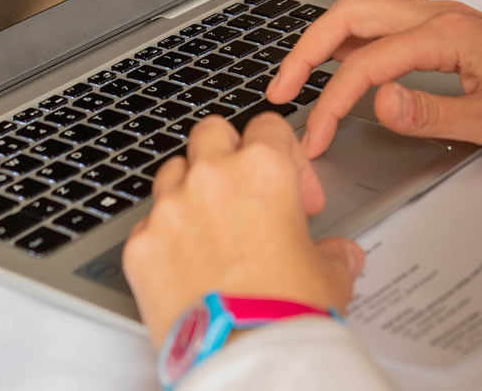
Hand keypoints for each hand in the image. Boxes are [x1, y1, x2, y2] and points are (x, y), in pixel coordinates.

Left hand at [123, 113, 365, 346]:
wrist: (243, 355)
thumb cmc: (286, 312)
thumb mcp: (330, 276)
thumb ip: (335, 253)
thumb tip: (340, 255)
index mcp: (263, 169)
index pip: (269, 126)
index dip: (288, 158)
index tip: (295, 194)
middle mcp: (212, 177)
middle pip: (212, 133)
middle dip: (228, 154)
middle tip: (245, 192)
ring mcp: (169, 208)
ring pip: (172, 170)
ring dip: (191, 189)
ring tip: (212, 228)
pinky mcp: (141, 244)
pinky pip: (149, 224)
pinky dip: (165, 237)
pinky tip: (187, 265)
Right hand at [266, 0, 481, 156]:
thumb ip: (431, 111)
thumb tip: (380, 101)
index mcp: (447, 35)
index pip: (368, 65)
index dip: (333, 101)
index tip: (317, 133)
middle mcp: (439, 15)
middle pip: (351, 14)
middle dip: (308, 50)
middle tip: (284, 87)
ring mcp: (440, 14)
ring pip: (365, 1)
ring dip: (327, 30)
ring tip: (304, 66)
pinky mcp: (443, 22)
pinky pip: (384, 8)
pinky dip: (353, 24)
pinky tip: (346, 50)